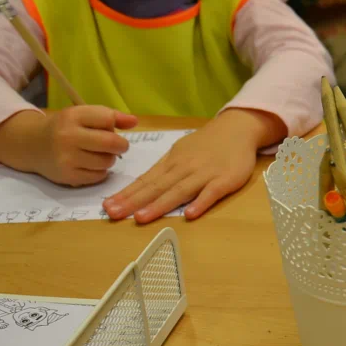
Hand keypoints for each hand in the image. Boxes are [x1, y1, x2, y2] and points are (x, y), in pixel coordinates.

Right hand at [0, 106, 135, 185]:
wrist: (33, 145)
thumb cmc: (65, 127)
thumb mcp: (83, 114)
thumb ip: (110, 116)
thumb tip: (134, 122)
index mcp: (73, 116)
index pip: (108, 119)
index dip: (115, 125)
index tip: (112, 129)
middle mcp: (68, 137)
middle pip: (111, 143)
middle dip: (121, 145)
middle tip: (119, 146)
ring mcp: (66, 158)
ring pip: (107, 161)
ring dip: (110, 159)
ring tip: (100, 154)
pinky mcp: (67, 177)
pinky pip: (98, 176)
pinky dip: (100, 171)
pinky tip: (91, 164)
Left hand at [102, 108, 283, 222]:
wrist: (238, 128)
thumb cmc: (207, 143)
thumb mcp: (181, 152)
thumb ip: (164, 171)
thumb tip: (140, 189)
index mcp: (172, 162)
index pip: (145, 180)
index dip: (126, 194)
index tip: (107, 206)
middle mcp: (184, 168)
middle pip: (156, 187)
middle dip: (133, 202)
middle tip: (113, 214)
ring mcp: (205, 174)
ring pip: (179, 191)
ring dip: (160, 205)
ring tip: (141, 218)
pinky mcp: (225, 180)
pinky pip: (211, 192)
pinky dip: (200, 202)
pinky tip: (189, 214)